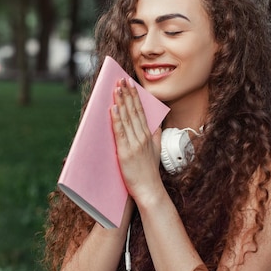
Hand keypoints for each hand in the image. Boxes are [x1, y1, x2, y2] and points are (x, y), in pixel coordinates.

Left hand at [110, 78, 163, 202]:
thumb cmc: (150, 172)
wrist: (150, 190)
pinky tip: (114, 107)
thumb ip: (156, 136)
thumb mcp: (156, 151)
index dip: (135, 96)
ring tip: (116, 88)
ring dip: (121, 101)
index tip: (130, 84)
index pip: (141, 111)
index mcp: (148, 135)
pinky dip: (117, 118)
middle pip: (134, 111)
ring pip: (127, 118)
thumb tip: (156, 125)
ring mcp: (134, 144)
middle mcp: (142, 137)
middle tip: (122, 79)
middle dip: (127, 94)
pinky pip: (120, 131)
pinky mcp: (126, 152)